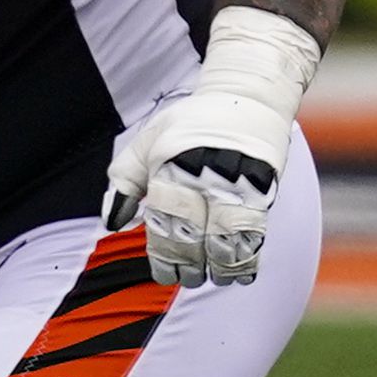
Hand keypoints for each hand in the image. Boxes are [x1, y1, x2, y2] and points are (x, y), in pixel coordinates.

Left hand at [102, 10, 319, 286]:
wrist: (245, 99)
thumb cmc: (187, 125)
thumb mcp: (146, 143)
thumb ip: (124, 181)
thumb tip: (112, 223)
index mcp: (169, 167)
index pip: (163, 222)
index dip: (164, 254)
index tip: (166, 273)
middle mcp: (201, 176)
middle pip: (193, 234)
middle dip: (190, 264)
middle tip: (189, 278)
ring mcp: (235, 181)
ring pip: (226, 237)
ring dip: (221, 266)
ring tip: (216, 277)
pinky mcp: (263, 185)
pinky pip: (255, 230)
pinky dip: (249, 256)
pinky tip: (243, 273)